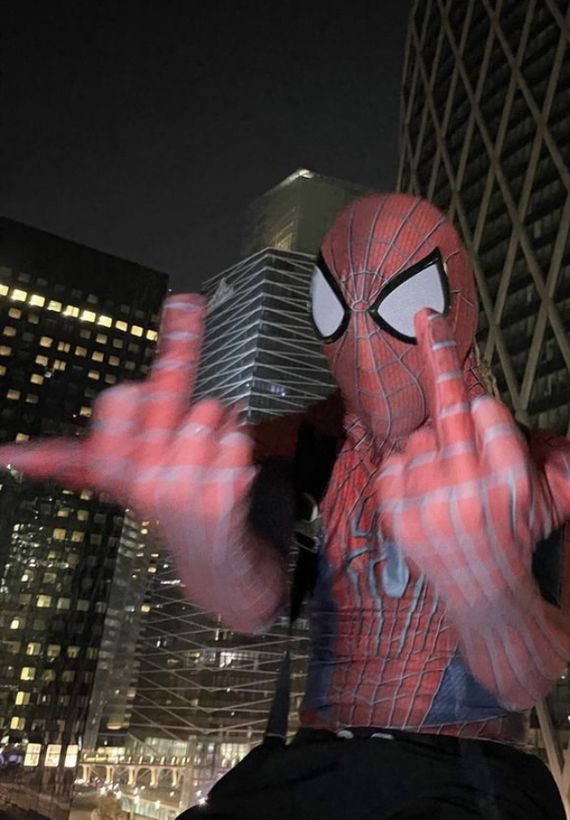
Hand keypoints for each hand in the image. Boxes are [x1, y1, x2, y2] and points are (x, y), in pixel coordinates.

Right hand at [0, 296, 282, 631]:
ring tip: (212, 456)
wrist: (214, 566)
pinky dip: (241, 450)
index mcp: (118, 464)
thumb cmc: (170, 506)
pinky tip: (232, 475)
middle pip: (169, 389)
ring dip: (221, 428)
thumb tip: (11, 457)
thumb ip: (70, 461)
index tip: (185, 302)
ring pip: (212, 411)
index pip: (123, 398)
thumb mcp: (122, 481)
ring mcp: (181, 488)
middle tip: (191, 310)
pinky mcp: (219, 502)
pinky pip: (238, 440)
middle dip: (187, 344)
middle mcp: (142, 474)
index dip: (166, 345)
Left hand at [376, 309, 569, 621]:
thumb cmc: (520, 532)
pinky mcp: (397, 516)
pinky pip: (391, 460)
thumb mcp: (556, 502)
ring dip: (431, 444)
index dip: (484, 407)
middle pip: (450, 410)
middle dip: (436, 356)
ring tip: (448, 477)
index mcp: (511, 482)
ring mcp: (428, 505)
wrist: (480, 590)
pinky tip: (424, 487)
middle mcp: (470, 492)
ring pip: (419, 437)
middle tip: (426, 315)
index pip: (488, 410)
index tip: (482, 407)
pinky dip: (404, 464)